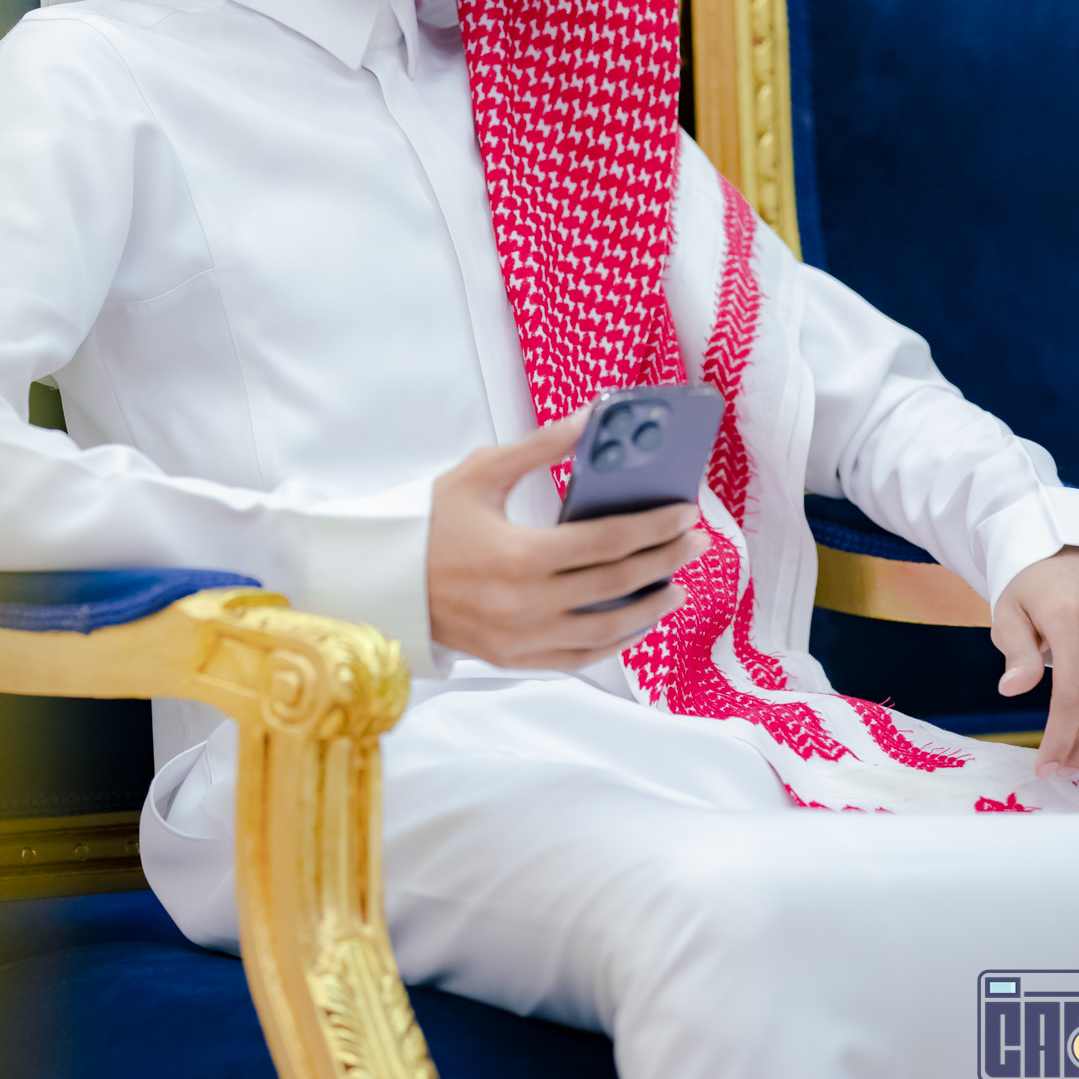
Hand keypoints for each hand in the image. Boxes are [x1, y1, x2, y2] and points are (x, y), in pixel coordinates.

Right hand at [427, 411, 708, 669]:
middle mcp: (523, 604)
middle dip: (663, 560)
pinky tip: (635, 621)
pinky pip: (579, 656)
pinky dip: (614, 642)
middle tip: (694, 542)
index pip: (604, 542)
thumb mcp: (479, 473)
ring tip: (676, 585)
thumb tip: (589, 421)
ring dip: (649, 607)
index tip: (684, 513)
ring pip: (605, 631)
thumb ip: (539, 447)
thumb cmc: (429, 525)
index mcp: (517, 556)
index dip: (652, 527)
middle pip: (615, 585)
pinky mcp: (515, 657)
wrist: (384, 581)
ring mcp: (521, 638)